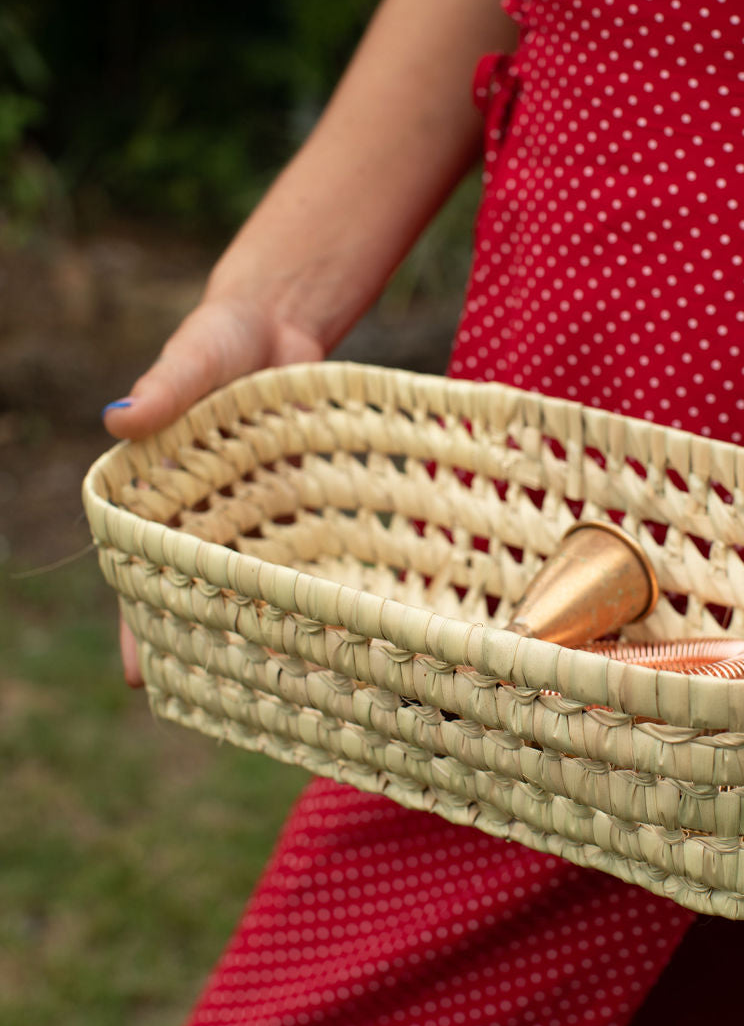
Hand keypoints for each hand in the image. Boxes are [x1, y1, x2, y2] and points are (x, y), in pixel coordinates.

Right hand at [103, 294, 324, 685]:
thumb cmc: (221, 339)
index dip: (138, 620)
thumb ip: (165, 387)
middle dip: (209, 644)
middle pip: (202, 590)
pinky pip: (311, 554)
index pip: (141, 563)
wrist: (282, 322)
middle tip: (225, 702)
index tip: (141, 674)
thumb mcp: (194, 355)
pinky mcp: (305, 507)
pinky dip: (320, 587)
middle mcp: (209, 517)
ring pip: (259, 584)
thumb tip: (119, 418)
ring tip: (291, 684)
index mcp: (161, 493)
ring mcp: (260, 518)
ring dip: (272, 628)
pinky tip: (343, 627)